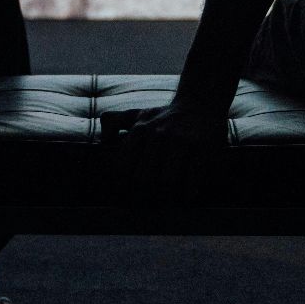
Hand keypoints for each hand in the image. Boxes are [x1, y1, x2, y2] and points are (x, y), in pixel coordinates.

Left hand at [99, 98, 229, 191]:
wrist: (201, 101)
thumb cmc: (165, 115)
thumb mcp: (138, 114)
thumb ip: (115, 122)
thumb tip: (103, 140)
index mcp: (140, 129)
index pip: (122, 167)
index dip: (123, 185)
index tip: (129, 195)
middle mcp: (158, 134)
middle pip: (143, 179)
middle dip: (145, 195)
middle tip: (150, 202)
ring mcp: (180, 140)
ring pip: (167, 182)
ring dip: (167, 197)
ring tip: (168, 200)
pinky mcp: (201, 147)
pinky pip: (191, 180)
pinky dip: (187, 193)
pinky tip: (186, 195)